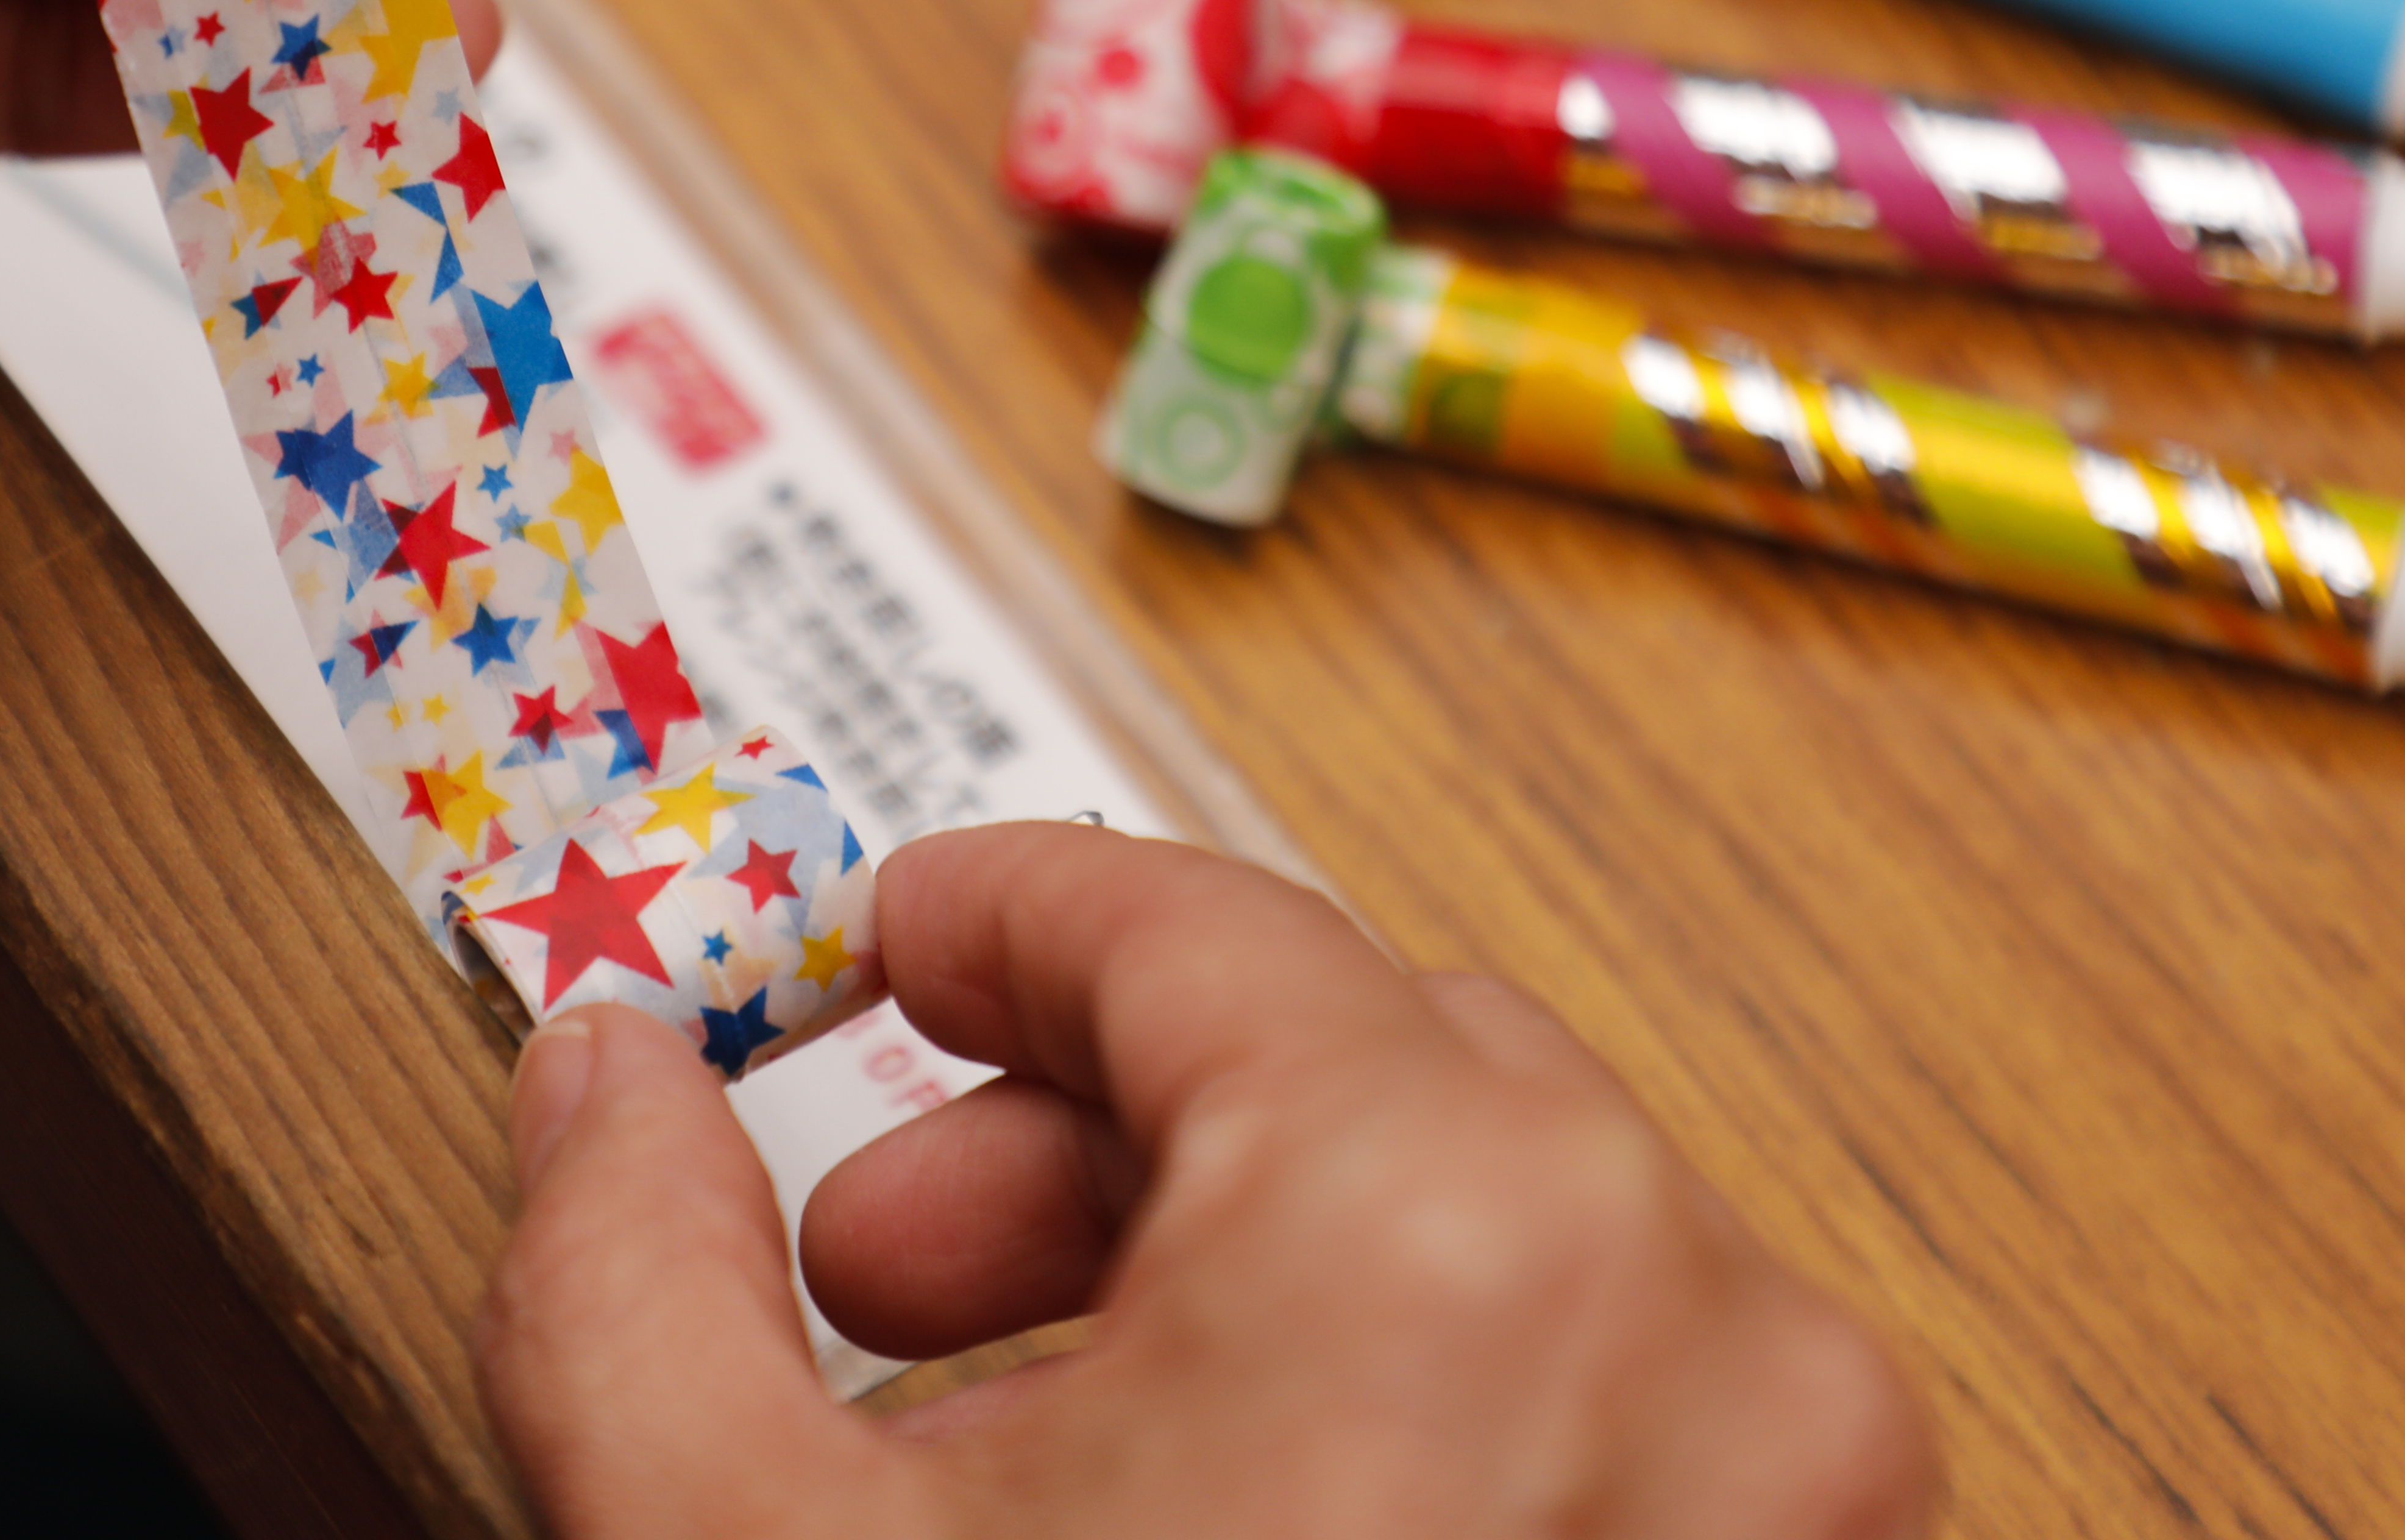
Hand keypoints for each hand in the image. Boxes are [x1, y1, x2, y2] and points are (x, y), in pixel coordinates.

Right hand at [481, 823, 1936, 1537]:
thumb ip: (623, 1276)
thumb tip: (596, 1085)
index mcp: (1454, 1248)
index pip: (1196, 932)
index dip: (993, 925)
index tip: (887, 960)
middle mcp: (1705, 1349)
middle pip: (1361, 1075)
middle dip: (1093, 1143)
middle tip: (898, 1267)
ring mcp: (1808, 1509)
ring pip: (1496, 1251)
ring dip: (1247, 1294)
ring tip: (1040, 1446)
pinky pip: (1621, 1423)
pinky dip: (1420, 1432)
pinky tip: (1230, 1529)